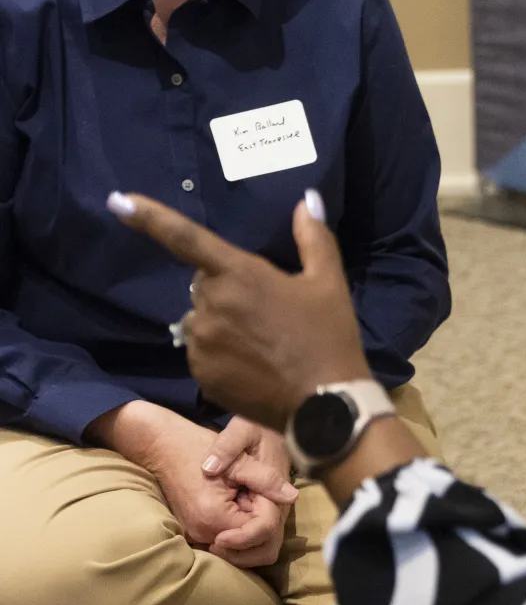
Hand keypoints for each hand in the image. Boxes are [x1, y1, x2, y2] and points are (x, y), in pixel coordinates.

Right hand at [87, 402, 297, 567]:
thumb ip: (266, 480)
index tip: (259, 490)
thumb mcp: (239, 459)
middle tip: (254, 495)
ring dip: (252, 527)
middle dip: (263, 524)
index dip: (270, 509)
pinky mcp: (194, 533)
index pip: (262, 532)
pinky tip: (235, 503)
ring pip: (242, 550)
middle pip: (254, 548)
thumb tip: (292, 497)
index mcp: (214, 517)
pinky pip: (227, 544)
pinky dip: (239, 529)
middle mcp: (202, 534)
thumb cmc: (199, 447)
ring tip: (244, 497)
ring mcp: (196, 536)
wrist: (163, 447)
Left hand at [107, 189, 368, 429]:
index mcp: (239, 274)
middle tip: (266, 308)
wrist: (325, 405)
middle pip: (204, 284)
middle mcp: (211, 305)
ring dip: (221, 322)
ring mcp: (202, 343)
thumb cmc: (328, 336)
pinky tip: (251, 364)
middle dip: (226, 288)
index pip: (186, 237)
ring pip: (202, 319)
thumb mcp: (328, 282)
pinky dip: (220, 353)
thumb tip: (306, 200)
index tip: (118, 201)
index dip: (150, 217)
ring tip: (261, 341)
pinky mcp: (200, 375)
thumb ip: (313, 236)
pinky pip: (201, 352)